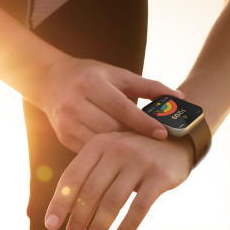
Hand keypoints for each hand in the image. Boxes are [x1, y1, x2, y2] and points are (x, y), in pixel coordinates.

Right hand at [36, 55, 184, 152]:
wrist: (50, 81)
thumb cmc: (90, 76)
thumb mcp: (117, 74)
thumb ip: (148, 86)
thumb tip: (179, 97)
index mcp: (89, 83)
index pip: (121, 107)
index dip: (143, 122)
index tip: (163, 133)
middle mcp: (74, 103)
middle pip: (111, 129)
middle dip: (134, 138)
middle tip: (154, 146)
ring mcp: (67, 122)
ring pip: (101, 143)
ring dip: (121, 149)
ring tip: (140, 151)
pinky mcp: (63, 137)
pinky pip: (91, 150)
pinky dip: (107, 153)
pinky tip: (120, 155)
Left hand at [45, 131, 193, 229]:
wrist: (177, 141)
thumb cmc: (135, 155)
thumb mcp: (109, 156)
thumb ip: (89, 176)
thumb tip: (66, 211)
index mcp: (99, 144)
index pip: (72, 177)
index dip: (59, 203)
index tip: (51, 226)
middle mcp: (117, 149)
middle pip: (90, 192)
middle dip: (78, 222)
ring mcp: (139, 161)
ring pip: (112, 202)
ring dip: (98, 228)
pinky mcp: (159, 175)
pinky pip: (140, 206)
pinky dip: (128, 225)